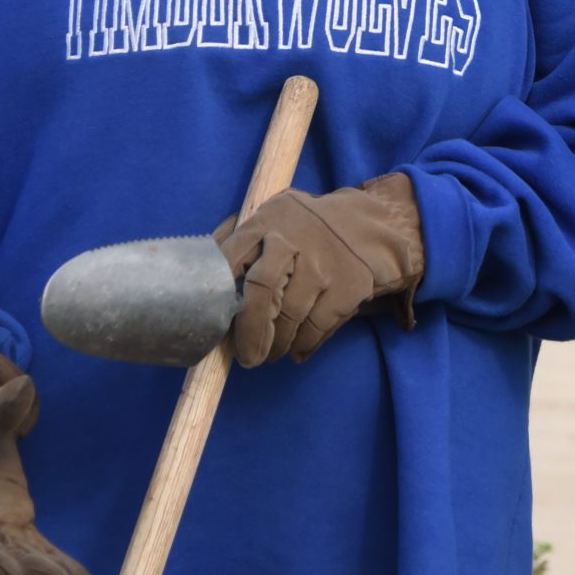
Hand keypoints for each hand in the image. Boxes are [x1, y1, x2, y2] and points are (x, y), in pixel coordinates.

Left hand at [220, 174, 424, 366]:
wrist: (374, 226)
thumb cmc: (309, 228)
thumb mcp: (275, 216)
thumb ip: (240, 238)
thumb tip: (200, 271)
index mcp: (267, 222)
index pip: (230, 257)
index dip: (217, 293)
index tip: (212, 322)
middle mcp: (293, 240)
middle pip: (262, 290)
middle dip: (250, 331)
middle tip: (247, 358)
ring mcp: (323, 264)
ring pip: (290, 316)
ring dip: (277, 344)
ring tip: (270, 353)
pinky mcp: (348, 286)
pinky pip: (316, 327)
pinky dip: (302, 345)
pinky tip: (295, 349)